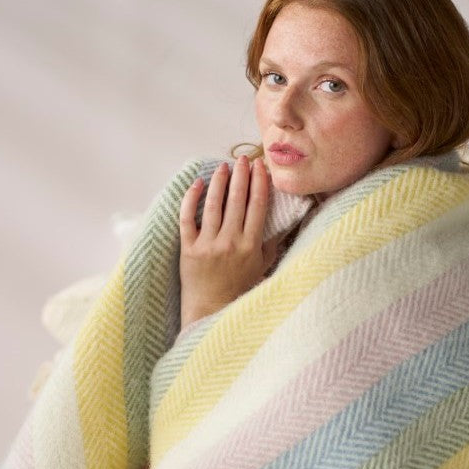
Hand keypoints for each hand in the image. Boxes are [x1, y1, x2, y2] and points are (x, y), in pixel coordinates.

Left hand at [178, 156, 271, 329]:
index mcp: (250, 246)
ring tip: (223, 166)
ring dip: (219, 181)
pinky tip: (198, 183)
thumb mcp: (262, 268)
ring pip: (213, 204)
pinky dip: (192, 199)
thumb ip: (270, 244)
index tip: (260, 167)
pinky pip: (187, 218)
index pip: (257, 206)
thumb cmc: (239, 289)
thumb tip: (281, 221)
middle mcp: (230, 242)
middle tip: (243, 159)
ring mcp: (207, 245)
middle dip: (240, 175)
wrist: (210, 310)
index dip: (259, 183)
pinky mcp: (188, 248)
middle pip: (237, 200)